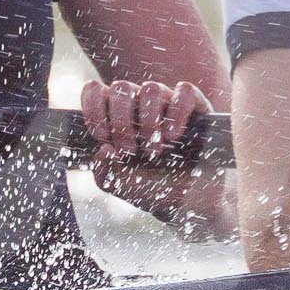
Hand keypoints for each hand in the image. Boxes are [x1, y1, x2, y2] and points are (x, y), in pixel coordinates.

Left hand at [81, 78, 229, 229]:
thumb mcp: (120, 184)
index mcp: (116, 114)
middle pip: (121, 88)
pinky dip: (177, 112)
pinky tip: (174, 136)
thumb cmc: (152, 186)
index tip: (102, 137)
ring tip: (154, 150)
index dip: (93, 110)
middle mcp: (139, 103)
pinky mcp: (195, 104)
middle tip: (130, 151)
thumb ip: (103, 170)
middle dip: (121, 122)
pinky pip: (185, 91)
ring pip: (150, 88)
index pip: (95, 90)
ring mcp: (167, 101)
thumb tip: (104, 149)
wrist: (189, 201)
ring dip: (149, 121)